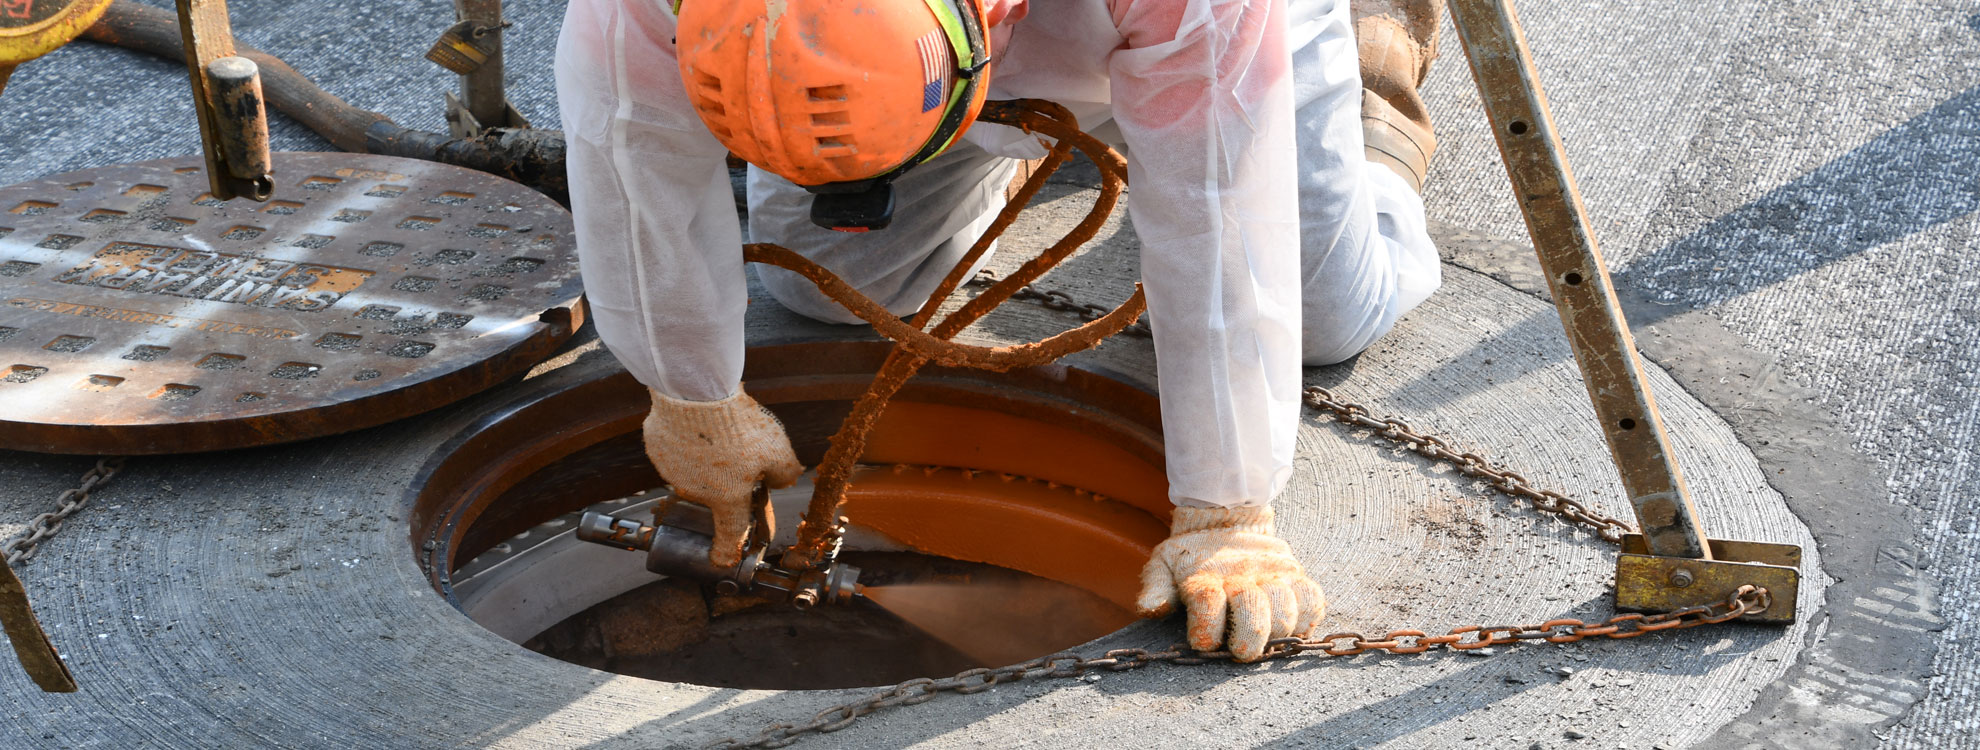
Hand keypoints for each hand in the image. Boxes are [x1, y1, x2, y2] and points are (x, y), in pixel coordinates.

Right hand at [642, 388, 803, 567]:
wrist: (696, 392)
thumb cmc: (736, 425)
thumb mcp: (778, 451)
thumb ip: (785, 473)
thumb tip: (782, 480)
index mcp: (726, 499)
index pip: (728, 537)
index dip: (727, 551)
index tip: (723, 558)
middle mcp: (696, 492)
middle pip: (715, 494)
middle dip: (727, 480)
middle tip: (741, 454)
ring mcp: (672, 472)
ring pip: (695, 471)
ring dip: (707, 460)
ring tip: (720, 432)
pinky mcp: (657, 449)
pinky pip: (676, 451)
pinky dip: (687, 442)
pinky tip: (699, 424)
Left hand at [1135, 506, 1326, 661]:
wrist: (1225, 515)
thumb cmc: (1191, 554)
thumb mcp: (1163, 565)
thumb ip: (1156, 589)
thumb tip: (1152, 609)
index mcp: (1205, 575)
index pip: (1208, 602)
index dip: (1206, 629)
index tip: (1203, 643)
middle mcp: (1241, 574)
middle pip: (1253, 612)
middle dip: (1247, 640)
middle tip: (1241, 650)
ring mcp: (1272, 574)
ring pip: (1285, 610)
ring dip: (1276, 631)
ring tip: (1265, 639)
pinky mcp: (1294, 574)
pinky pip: (1312, 599)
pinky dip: (1307, 618)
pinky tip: (1292, 627)